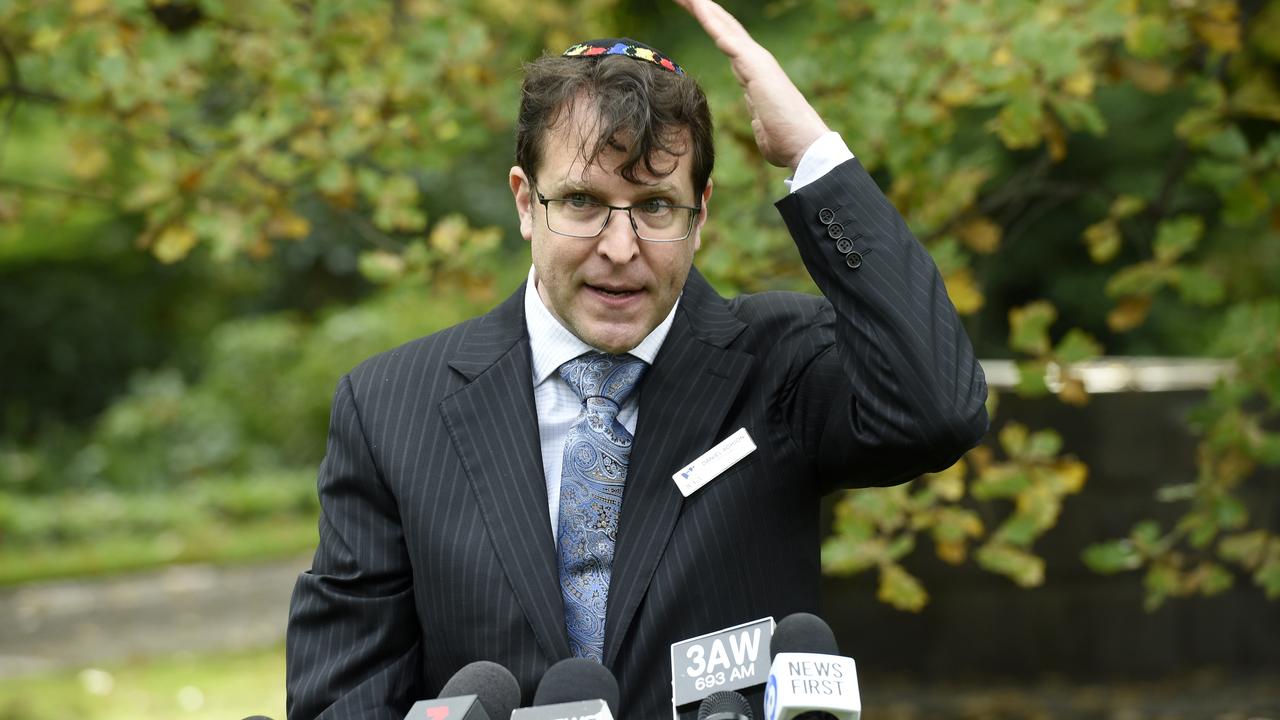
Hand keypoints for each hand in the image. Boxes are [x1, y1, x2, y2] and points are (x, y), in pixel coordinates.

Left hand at [673, 0, 829, 170]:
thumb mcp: (764, 125)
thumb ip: (758, 113)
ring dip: (704, 9)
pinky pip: (729, 40)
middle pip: (724, 28)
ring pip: (724, 28)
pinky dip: (713, 23)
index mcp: (754, 73)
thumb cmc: (786, 141)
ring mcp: (757, 62)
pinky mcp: (756, 67)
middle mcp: (756, 61)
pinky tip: (698, 6)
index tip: (692, 9)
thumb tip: (756, 114)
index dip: (711, 25)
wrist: (805, 146)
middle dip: (703, 9)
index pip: (728, 41)